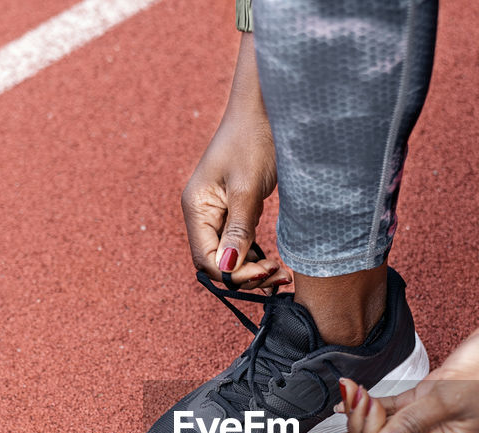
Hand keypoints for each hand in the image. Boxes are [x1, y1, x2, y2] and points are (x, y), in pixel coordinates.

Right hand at [181, 33, 291, 290]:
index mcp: (196, 207)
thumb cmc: (254, 140)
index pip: (208, 258)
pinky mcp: (234, 209)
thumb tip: (228, 269)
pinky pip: (239, 244)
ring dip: (252, 270)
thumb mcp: (247, 188)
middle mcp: (201, 213)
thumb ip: (238, 230)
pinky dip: (255, 257)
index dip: (235, 273)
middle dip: (245, 275)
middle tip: (279, 277)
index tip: (267, 270)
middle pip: (216, 261)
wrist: (265, 108)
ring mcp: (217, 212)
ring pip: (228, 256)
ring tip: (282, 274)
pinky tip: (275, 263)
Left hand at [339, 310, 478, 432]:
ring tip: (349, 389)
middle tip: (355, 395)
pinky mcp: (431, 394)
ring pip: (388, 424)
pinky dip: (375, 400)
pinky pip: (396, 405)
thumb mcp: (450, 396)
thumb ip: (412, 422)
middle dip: (365, 423)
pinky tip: (356, 391)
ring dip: (365, 410)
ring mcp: (433, 416)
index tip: (370, 406)